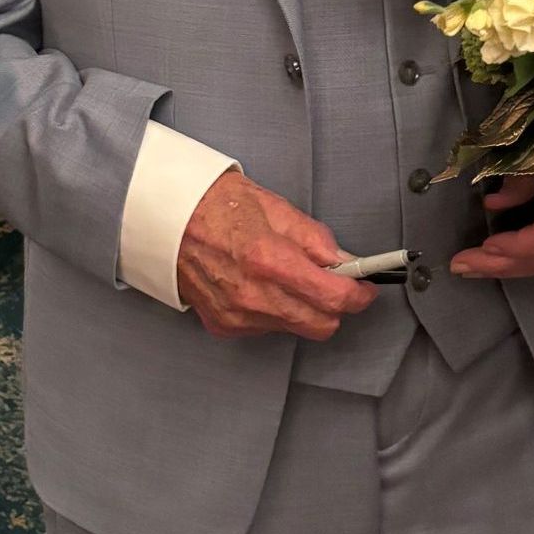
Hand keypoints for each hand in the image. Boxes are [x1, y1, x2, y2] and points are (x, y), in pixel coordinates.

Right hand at [177, 171, 376, 340]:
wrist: (167, 219)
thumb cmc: (216, 205)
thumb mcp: (277, 208)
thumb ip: (316, 241)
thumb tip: (346, 262)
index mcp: (270, 260)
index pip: (334, 298)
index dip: (359, 295)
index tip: (365, 287)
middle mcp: (254, 296)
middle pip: (321, 325)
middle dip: (335, 306)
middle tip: (335, 283)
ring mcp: (237, 315)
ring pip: (295, 327)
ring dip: (303, 307)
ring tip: (287, 275)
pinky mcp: (224, 325)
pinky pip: (267, 327)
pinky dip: (275, 310)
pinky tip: (261, 284)